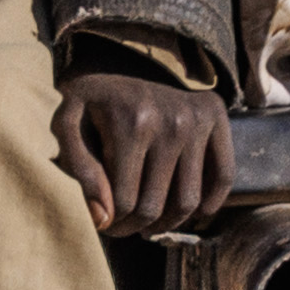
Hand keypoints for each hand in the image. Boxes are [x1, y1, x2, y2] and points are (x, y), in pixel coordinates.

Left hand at [59, 73, 229, 233]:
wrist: (116, 61)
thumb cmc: (88, 102)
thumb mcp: (66, 126)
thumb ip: (79, 169)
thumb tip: (103, 217)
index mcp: (132, 123)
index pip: (125, 201)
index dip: (112, 223)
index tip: (105, 224)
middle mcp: (171, 120)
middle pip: (156, 206)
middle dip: (135, 227)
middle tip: (124, 228)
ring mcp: (197, 119)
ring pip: (188, 201)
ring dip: (168, 224)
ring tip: (150, 224)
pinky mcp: (214, 115)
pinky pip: (223, 175)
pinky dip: (210, 204)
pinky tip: (192, 213)